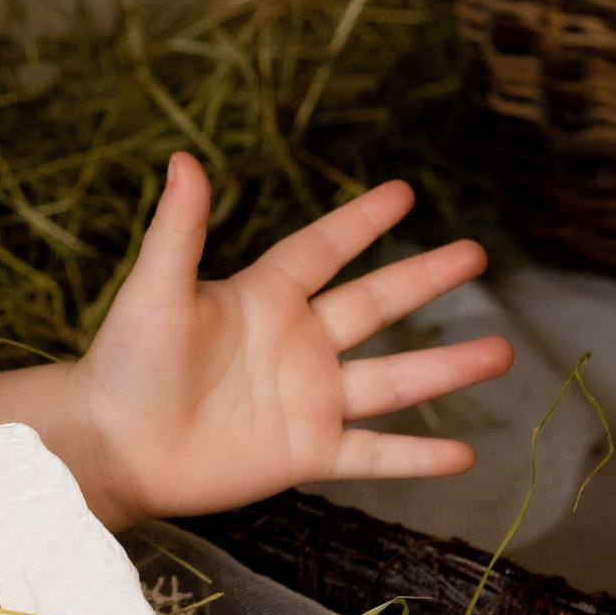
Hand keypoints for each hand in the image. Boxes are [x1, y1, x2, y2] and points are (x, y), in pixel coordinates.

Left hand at [65, 157, 510, 528]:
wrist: (112, 445)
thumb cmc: (125, 362)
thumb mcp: (154, 290)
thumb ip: (179, 231)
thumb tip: (183, 158)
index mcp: (264, 297)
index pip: (324, 249)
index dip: (362, 221)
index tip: (403, 192)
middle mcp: (297, 344)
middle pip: (375, 305)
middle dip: (425, 279)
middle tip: (476, 254)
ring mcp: (308, 399)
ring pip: (392, 380)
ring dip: (446, 368)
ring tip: (503, 352)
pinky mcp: (307, 452)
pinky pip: (374, 454)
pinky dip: (417, 456)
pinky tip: (463, 455)